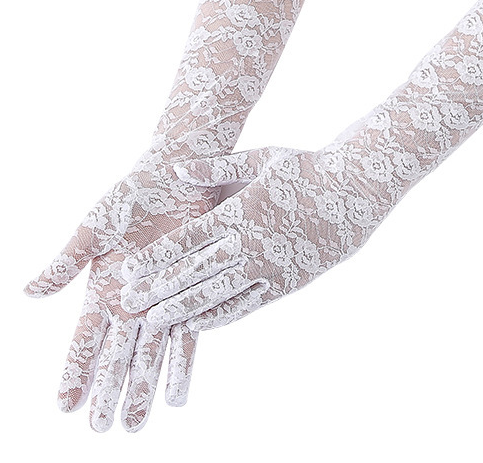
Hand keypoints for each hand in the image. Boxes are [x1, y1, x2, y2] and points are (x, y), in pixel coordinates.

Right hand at [25, 143, 217, 431]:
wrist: (176, 176)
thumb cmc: (130, 196)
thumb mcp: (92, 228)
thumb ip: (66, 263)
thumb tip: (27, 294)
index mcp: (102, 289)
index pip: (84, 340)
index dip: (74, 372)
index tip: (63, 406)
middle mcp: (130, 302)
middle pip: (115, 356)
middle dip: (108, 391)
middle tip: (101, 429)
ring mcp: (162, 298)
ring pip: (149, 353)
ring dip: (142, 387)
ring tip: (136, 424)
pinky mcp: (192, 288)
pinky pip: (188, 331)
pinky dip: (182, 362)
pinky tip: (179, 393)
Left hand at [120, 145, 389, 331]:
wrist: (356, 192)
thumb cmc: (306, 169)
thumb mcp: (262, 157)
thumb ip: (217, 167)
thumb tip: (175, 170)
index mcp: (243, 209)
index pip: (189, 240)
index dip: (156, 258)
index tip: (128, 272)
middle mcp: (253, 242)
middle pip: (197, 272)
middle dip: (159, 290)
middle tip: (127, 306)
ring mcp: (272, 265)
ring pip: (220, 295)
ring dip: (184, 310)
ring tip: (156, 323)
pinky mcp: (288, 282)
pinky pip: (248, 305)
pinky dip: (222, 316)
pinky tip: (200, 325)